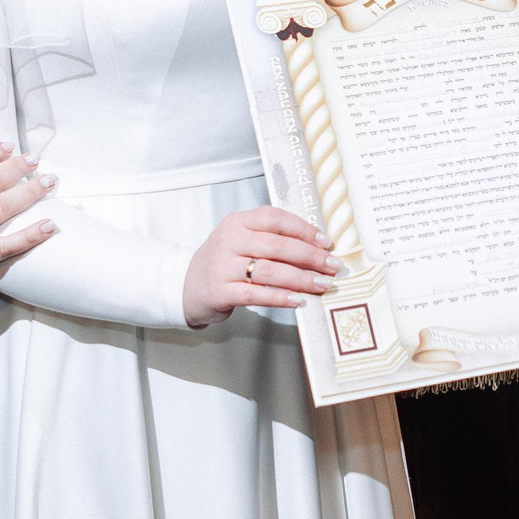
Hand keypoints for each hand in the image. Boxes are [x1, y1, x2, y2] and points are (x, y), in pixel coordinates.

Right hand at [183, 205, 342, 326]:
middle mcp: (229, 241)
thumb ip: (271, 238)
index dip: (304, 229)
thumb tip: (317, 247)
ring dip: (301, 279)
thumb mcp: (241, 239)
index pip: (275, 218)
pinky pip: (256, 294)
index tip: (326, 242)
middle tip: (333, 267)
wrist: (185, 285)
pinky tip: (299, 300)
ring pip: (270, 270)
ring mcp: (223, 266)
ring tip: (322, 285)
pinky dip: (280, 297)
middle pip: (277, 246)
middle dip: (310, 257)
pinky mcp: (220, 291)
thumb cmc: (224, 262)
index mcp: (238, 222)